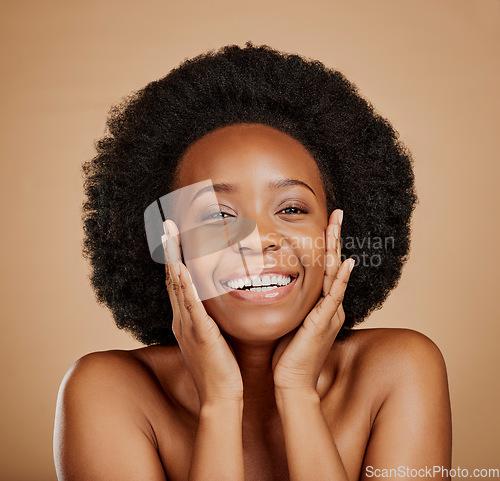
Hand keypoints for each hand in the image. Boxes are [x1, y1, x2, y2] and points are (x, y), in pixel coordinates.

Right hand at [162, 220, 243, 405]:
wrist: (220, 396)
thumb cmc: (219, 368)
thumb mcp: (211, 338)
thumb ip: (208, 319)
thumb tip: (213, 303)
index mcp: (185, 319)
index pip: (178, 282)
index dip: (175, 258)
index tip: (175, 236)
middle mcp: (182, 319)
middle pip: (172, 277)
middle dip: (169, 250)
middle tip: (167, 225)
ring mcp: (188, 326)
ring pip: (177, 285)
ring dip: (173, 258)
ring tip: (169, 234)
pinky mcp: (200, 334)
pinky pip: (191, 305)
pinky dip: (184, 285)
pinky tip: (181, 267)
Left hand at [271, 209, 353, 393]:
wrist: (292, 381)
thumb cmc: (288, 354)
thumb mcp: (290, 321)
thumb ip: (292, 304)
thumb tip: (275, 285)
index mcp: (322, 305)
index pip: (326, 269)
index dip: (327, 245)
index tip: (325, 223)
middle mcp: (330, 306)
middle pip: (335, 265)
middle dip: (335, 237)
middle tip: (337, 213)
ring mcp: (330, 313)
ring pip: (336, 274)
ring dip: (337, 247)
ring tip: (338, 224)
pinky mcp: (324, 322)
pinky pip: (335, 296)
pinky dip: (342, 279)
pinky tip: (347, 263)